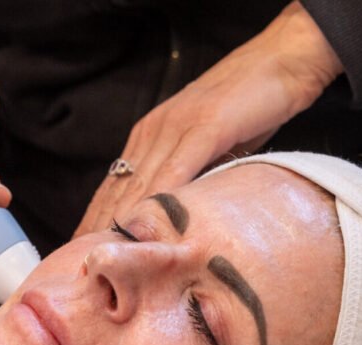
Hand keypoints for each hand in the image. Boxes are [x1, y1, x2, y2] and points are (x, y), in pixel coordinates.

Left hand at [75, 1, 342, 236]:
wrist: (281, 61)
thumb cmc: (247, 108)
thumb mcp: (209, 149)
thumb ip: (189, 176)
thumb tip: (176, 218)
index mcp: (150, 137)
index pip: (115, 186)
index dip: (95, 221)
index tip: (81, 253)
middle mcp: (154, 132)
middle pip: (118, 189)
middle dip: (98, 229)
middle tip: (84, 265)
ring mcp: (177, 127)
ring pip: (141, 183)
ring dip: (121, 221)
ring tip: (107, 257)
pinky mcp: (206, 125)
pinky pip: (177, 169)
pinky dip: (159, 199)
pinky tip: (147, 225)